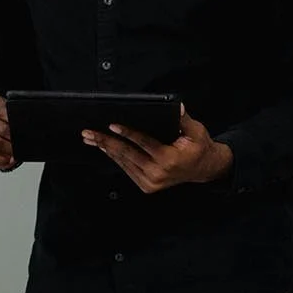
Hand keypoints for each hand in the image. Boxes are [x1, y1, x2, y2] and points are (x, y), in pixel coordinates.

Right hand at [0, 94, 15, 170]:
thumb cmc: (3, 120)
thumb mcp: (11, 113)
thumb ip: (17, 117)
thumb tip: (24, 129)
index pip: (3, 110)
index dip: (13, 121)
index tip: (21, 130)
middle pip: (0, 128)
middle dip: (13, 139)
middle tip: (21, 146)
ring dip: (6, 150)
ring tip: (15, 155)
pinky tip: (6, 161)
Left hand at [82, 106, 232, 192]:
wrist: (204, 170)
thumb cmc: (199, 147)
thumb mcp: (196, 131)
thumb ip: (183, 119)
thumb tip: (176, 106)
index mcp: (169, 159)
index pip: (143, 143)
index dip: (127, 133)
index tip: (112, 125)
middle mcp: (158, 173)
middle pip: (127, 153)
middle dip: (106, 141)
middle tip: (89, 132)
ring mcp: (151, 182)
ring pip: (124, 162)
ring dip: (106, 149)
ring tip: (91, 139)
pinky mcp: (147, 186)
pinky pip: (127, 169)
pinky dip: (115, 158)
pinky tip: (104, 148)